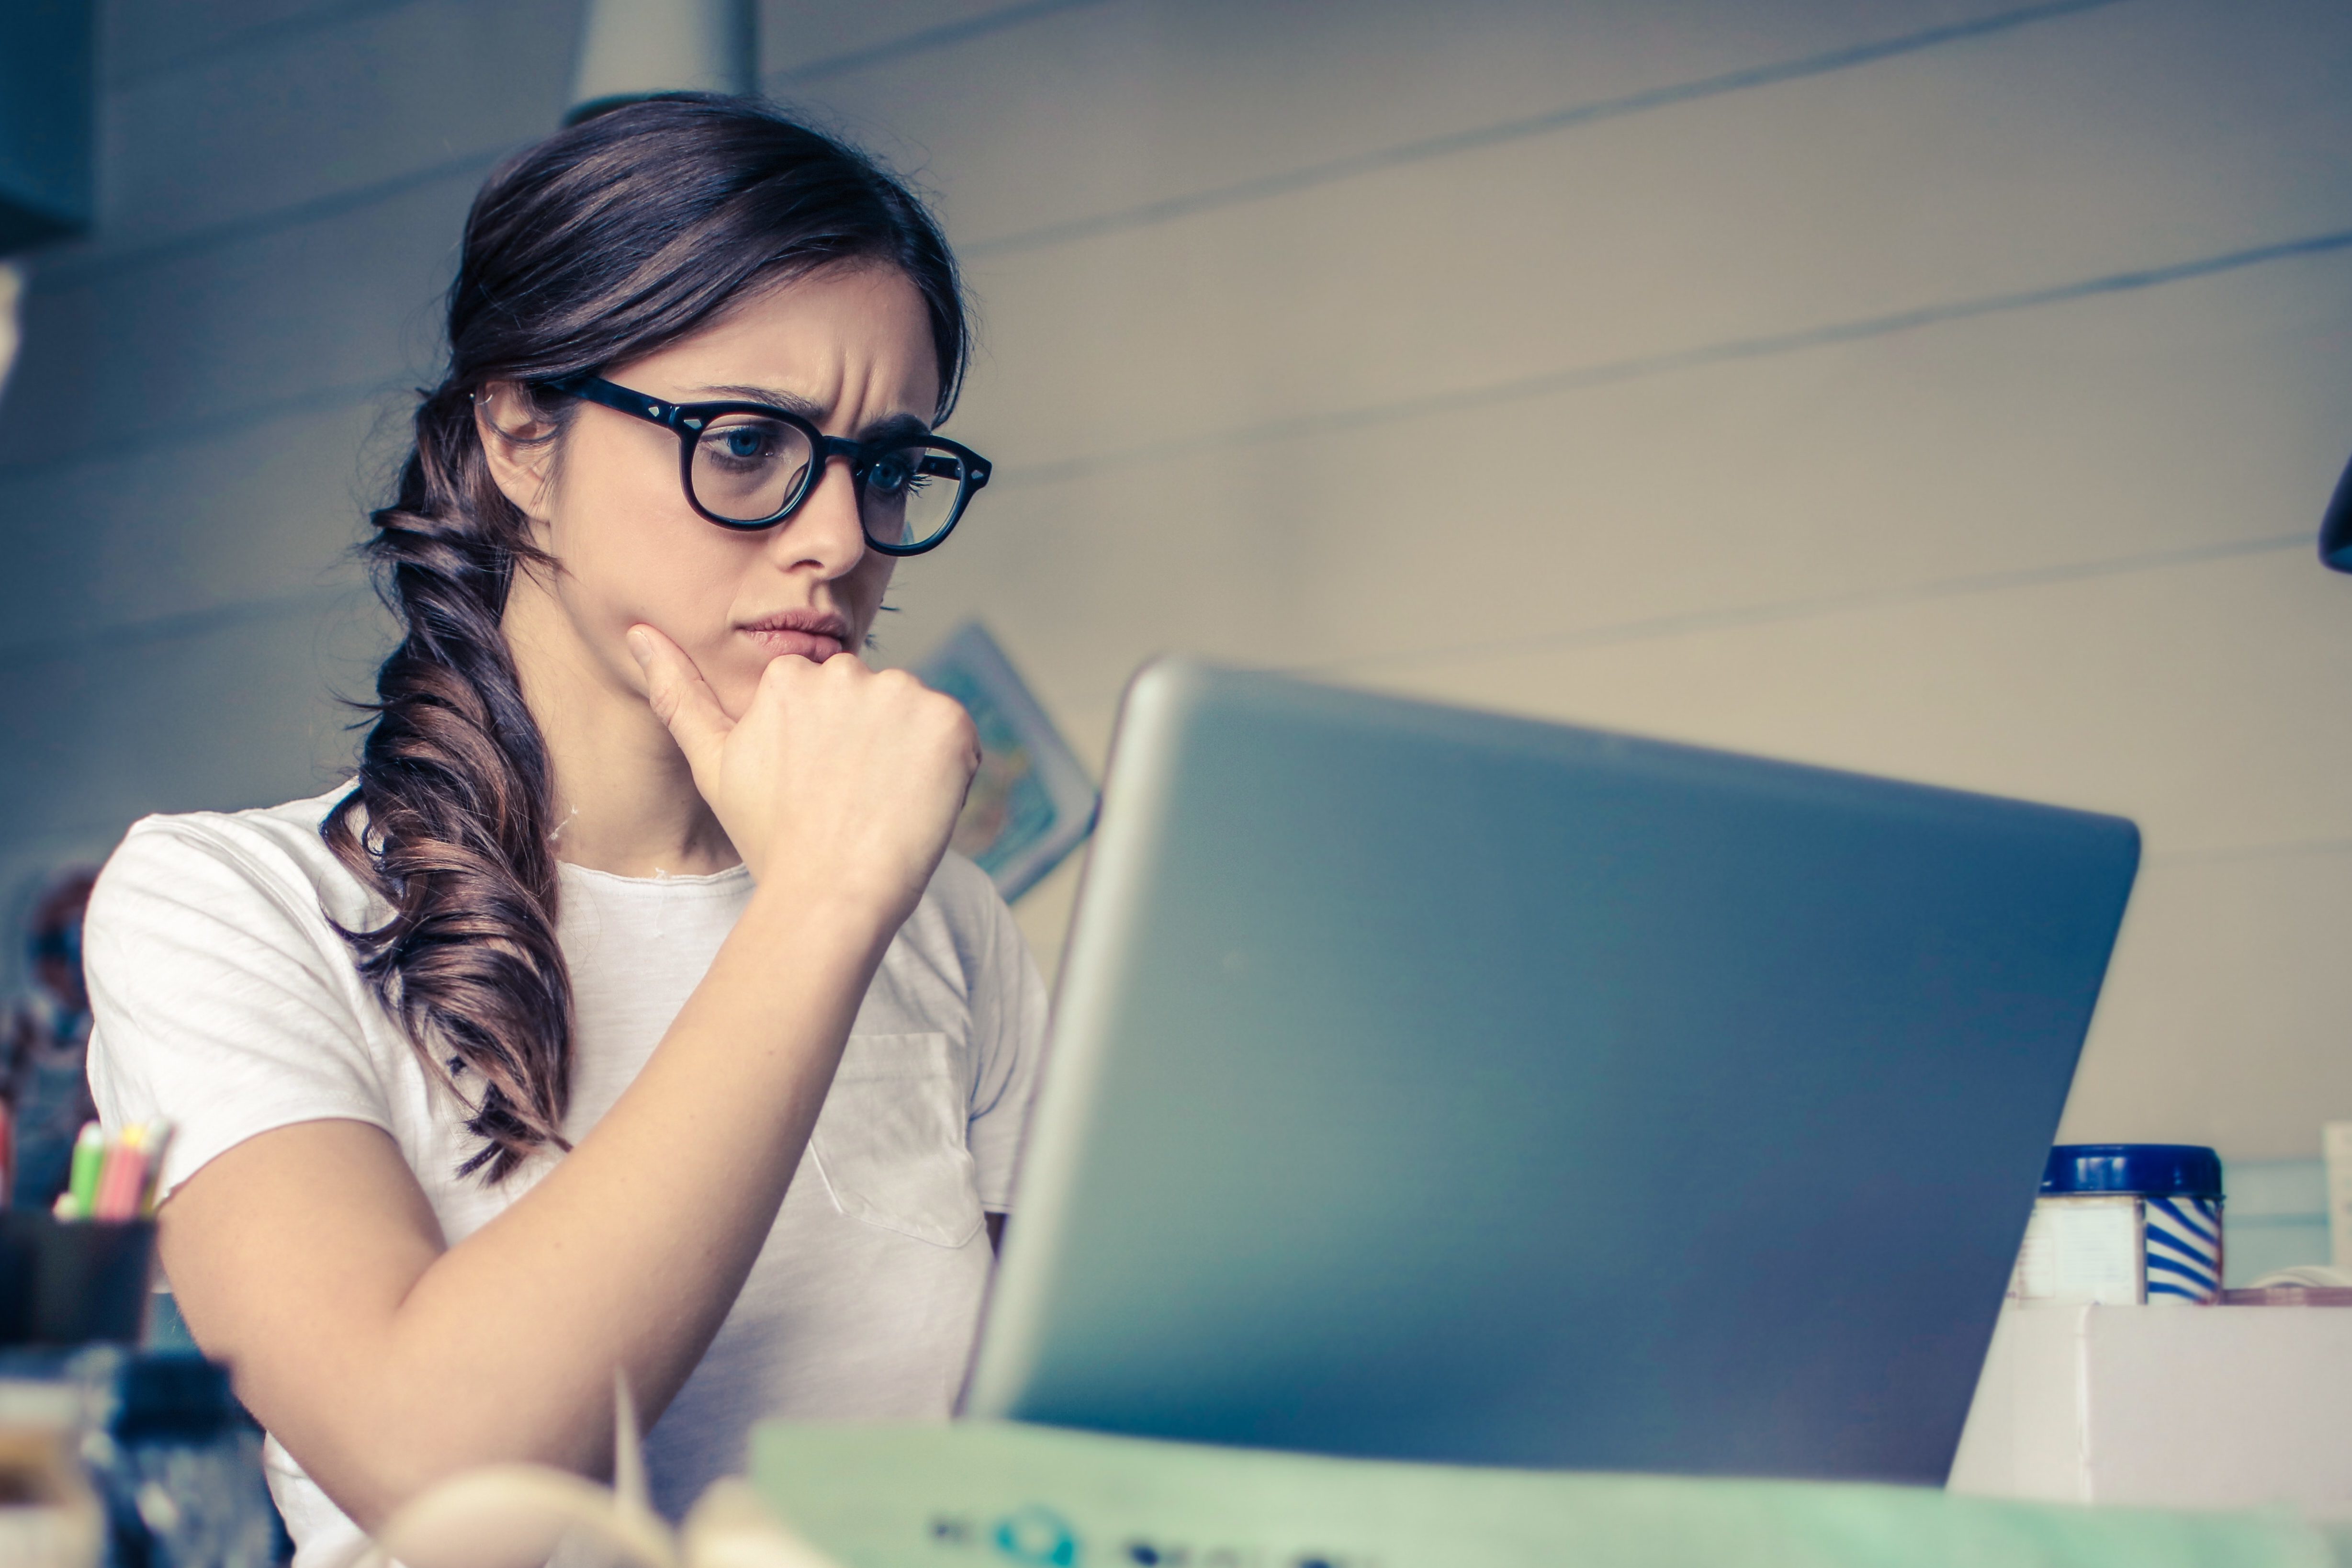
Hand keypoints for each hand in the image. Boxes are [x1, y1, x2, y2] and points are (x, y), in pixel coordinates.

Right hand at [627, 626, 978, 924]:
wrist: (829, 893)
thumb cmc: (771, 838)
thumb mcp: (713, 764)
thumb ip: (678, 693)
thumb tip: (638, 632)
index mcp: (788, 677)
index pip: (827, 699)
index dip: (829, 747)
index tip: (820, 786)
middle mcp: (845, 672)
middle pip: (872, 702)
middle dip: (868, 743)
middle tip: (850, 800)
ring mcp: (901, 694)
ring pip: (913, 718)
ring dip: (908, 754)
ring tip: (880, 805)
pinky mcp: (949, 722)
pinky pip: (956, 736)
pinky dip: (947, 768)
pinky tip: (915, 803)